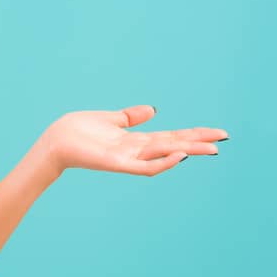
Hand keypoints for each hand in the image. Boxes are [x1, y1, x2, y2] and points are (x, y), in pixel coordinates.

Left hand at [40, 105, 227, 176]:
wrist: (53, 142)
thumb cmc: (76, 131)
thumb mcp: (108, 119)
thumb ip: (130, 117)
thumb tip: (154, 110)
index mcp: (135, 139)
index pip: (171, 136)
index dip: (193, 134)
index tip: (217, 132)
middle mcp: (135, 150)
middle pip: (174, 145)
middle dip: (198, 142)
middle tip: (223, 140)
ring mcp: (127, 158)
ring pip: (164, 155)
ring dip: (187, 151)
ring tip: (210, 148)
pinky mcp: (117, 164)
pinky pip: (144, 167)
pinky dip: (162, 162)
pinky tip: (179, 155)